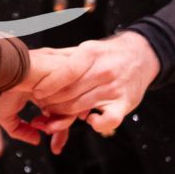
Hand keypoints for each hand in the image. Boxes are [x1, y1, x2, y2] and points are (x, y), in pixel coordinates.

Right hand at [0, 46, 92, 151]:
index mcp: (44, 92)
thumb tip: (35, 140)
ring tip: (42, 124)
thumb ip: (19, 130)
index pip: (59, 114)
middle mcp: (55, 87)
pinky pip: (77, 100)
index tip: (55, 148)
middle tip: (52, 142)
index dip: (58, 132)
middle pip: (70, 112)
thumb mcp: (5, 116)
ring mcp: (63, 82)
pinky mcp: (69, 78)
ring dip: (60, 124)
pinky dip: (65, 112)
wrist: (3, 72)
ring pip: (74, 108)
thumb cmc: (1, 88)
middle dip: (62, 132)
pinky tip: (47, 112)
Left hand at [22, 31, 159, 136]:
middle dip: (50, 102)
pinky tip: (88, 120)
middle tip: (40, 106)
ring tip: (51, 115)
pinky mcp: (124, 104)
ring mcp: (114, 88)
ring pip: (80, 107)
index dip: (48, 85)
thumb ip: (62, 56)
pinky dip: (95, 124)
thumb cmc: (106, 55)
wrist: (142, 56)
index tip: (35, 92)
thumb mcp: (86, 49)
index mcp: (91, 54)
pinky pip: (108, 121)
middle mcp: (104, 71)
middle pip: (69, 92)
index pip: (66, 72)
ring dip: (62, 115)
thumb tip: (32, 57)